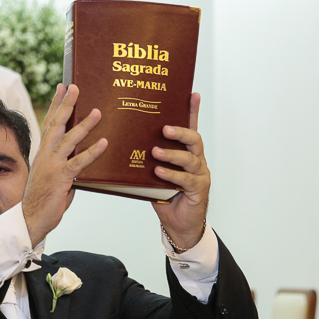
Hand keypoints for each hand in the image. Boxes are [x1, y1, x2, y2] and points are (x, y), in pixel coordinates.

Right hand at [21, 84, 108, 246]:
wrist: (30, 219)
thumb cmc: (44, 200)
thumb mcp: (56, 179)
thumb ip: (68, 168)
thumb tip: (83, 163)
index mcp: (43, 153)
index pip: (49, 123)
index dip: (56, 104)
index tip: (63, 87)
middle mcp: (45, 155)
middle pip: (55, 124)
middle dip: (66, 104)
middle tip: (75, 87)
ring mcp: (51, 166)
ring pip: (68, 140)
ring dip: (83, 125)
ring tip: (97, 112)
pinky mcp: (60, 178)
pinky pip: (78, 162)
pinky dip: (91, 152)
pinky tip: (103, 143)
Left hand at [152, 93, 209, 248]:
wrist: (178, 223)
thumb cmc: (164, 195)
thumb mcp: (151, 173)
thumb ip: (144, 158)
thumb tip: (118, 142)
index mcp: (185, 151)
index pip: (190, 127)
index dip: (192, 111)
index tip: (192, 94)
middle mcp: (196, 159)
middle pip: (194, 139)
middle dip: (180, 131)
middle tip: (164, 129)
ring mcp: (199, 174)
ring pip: (191, 158)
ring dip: (172, 154)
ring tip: (155, 152)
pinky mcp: (198, 189)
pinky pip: (186, 179)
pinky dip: (172, 175)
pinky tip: (159, 173)